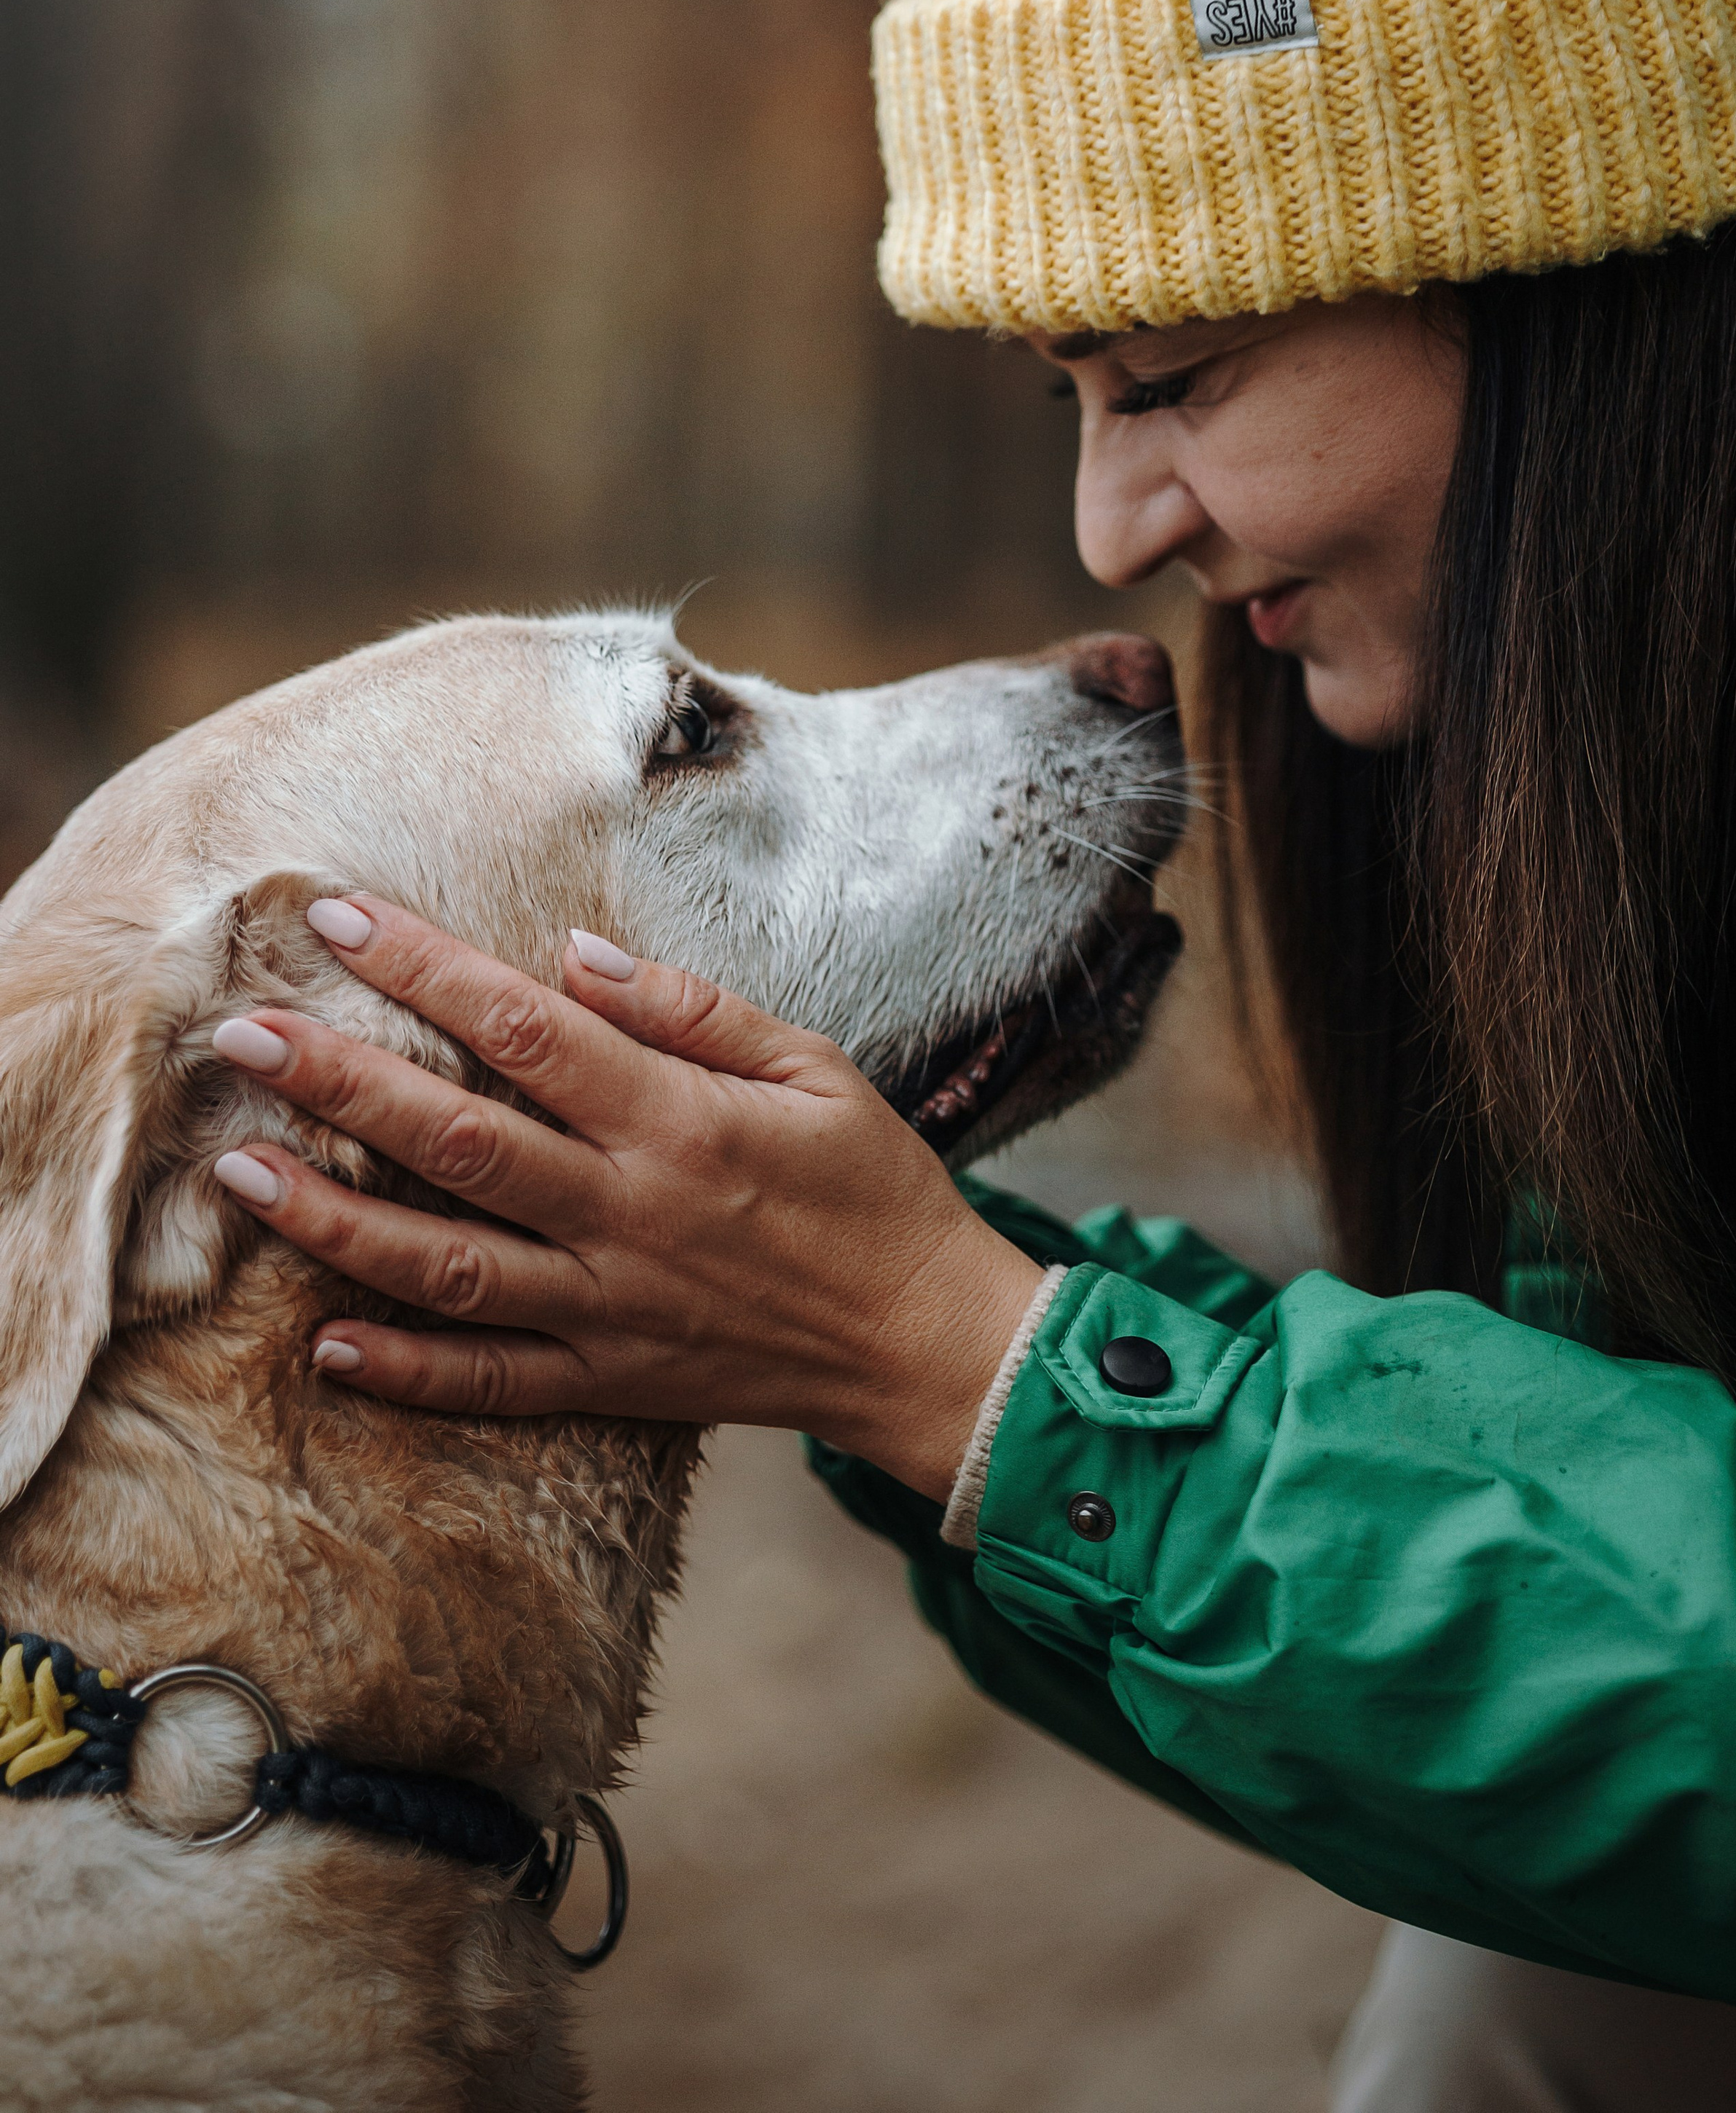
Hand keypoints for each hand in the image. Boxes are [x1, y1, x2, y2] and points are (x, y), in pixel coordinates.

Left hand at [207, 897, 1042, 1500]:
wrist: (927, 1343)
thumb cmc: (874, 1188)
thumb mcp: (814, 1067)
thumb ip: (692, 1010)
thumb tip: (574, 953)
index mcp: (678, 1123)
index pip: (525, 1030)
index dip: (426, 970)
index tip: (340, 918)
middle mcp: (628, 1215)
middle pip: (457, 1141)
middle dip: (340, 1082)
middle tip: (241, 1034)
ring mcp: (611, 1309)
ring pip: (447, 1267)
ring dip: (336, 1222)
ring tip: (241, 1172)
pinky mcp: (611, 1383)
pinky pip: (491, 1384)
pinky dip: (405, 1370)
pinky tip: (324, 1342)